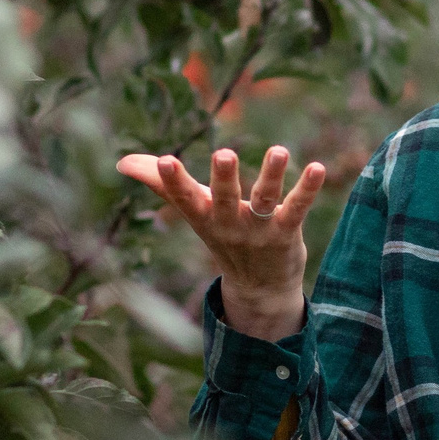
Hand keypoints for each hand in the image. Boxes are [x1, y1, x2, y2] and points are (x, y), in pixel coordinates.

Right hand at [115, 145, 325, 341]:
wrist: (259, 289)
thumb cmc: (223, 236)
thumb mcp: (193, 212)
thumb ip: (160, 184)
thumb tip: (121, 163)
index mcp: (204, 217)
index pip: (184, 198)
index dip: (173, 181)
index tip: (165, 161)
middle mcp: (230, 224)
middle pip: (225, 199)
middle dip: (224, 178)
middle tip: (223, 154)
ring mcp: (260, 230)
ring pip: (265, 200)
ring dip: (272, 176)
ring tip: (279, 150)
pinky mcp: (287, 232)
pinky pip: (298, 208)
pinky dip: (307, 189)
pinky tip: (317, 168)